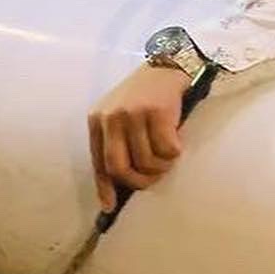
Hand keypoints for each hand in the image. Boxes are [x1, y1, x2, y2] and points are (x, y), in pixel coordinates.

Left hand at [87, 63, 189, 211]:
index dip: (105, 187)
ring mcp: (133, 114)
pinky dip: (174, 152)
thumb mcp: (119, 116)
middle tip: (153, 179)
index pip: (98, 162)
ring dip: (161, 166)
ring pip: (146, 161)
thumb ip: (116, 143)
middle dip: (138, 181)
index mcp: (97, 119)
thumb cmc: (143, 97)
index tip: (110, 205)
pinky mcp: (157, 112)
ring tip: (167, 156)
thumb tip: (116, 186)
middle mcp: (111, 117)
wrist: (166, 68)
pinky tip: (176, 141)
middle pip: (119, 167)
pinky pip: (167, 150)